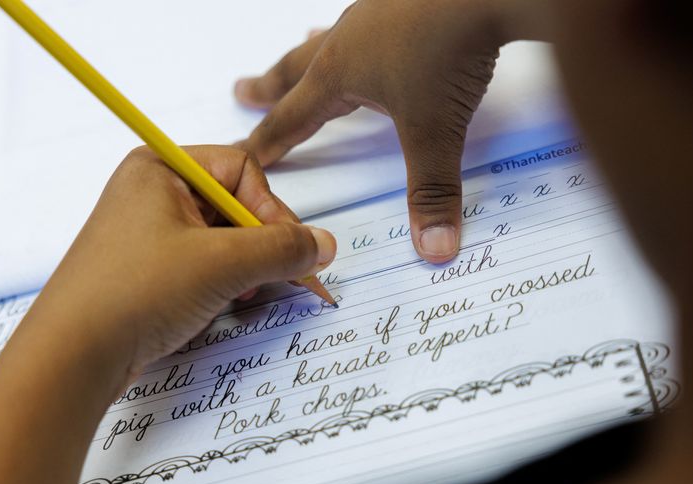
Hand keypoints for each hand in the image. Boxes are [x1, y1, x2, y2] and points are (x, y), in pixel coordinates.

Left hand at [32, 145, 335, 390]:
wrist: (72, 357)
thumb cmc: (131, 294)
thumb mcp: (221, 263)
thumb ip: (282, 249)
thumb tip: (324, 244)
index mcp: (161, 167)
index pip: (242, 169)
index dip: (271, 208)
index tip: (287, 247)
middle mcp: (154, 193)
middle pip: (236, 204)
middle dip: (261, 243)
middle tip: (283, 275)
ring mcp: (151, 233)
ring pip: (224, 239)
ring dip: (246, 267)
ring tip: (244, 294)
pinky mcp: (152, 269)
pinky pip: (206, 264)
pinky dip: (225, 283)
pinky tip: (223, 305)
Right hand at [235, 0, 511, 262]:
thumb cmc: (450, 51)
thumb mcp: (435, 132)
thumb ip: (432, 192)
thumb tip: (434, 249)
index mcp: (340, 71)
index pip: (292, 117)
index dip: (268, 141)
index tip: (245, 155)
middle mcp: (350, 37)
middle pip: (296, 68)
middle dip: (269, 86)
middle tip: (243, 91)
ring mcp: (378, 10)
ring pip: (331, 36)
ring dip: (312, 50)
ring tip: (303, 46)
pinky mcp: (408, 0)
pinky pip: (372, 20)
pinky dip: (361, 32)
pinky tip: (379, 29)